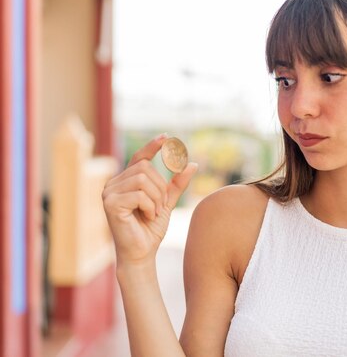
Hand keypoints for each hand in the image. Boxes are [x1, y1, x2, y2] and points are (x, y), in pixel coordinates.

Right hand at [102, 134, 197, 265]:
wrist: (142, 254)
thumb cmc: (150, 229)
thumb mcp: (167, 202)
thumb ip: (177, 184)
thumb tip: (192, 164)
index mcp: (124, 182)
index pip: (139, 158)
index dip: (152, 147)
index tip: (167, 137)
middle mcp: (113, 184)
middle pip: (145, 168)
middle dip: (160, 187)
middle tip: (160, 207)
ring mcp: (108, 193)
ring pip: (143, 180)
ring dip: (156, 198)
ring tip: (153, 212)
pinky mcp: (110, 204)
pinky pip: (139, 194)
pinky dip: (150, 206)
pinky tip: (147, 216)